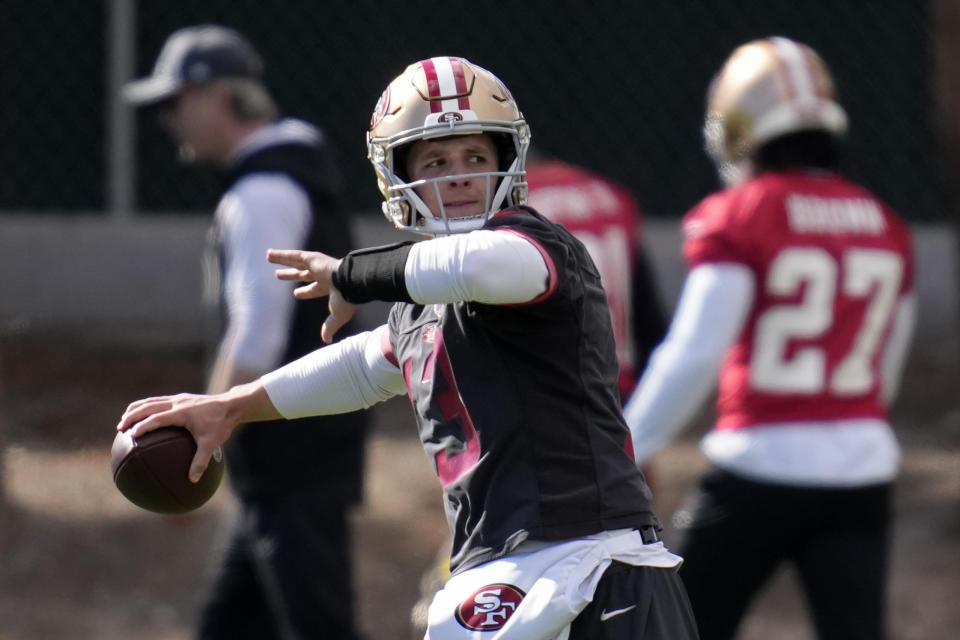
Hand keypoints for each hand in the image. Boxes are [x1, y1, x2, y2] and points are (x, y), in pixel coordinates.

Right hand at [117, 392, 238, 482]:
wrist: (232, 405)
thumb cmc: (221, 424)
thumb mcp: (212, 444)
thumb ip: (201, 461)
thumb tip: (192, 480)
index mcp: (181, 412)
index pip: (156, 418)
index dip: (143, 426)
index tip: (131, 435)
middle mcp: (177, 403)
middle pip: (148, 406)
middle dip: (132, 416)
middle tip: (120, 428)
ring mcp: (178, 399)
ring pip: (151, 401)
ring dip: (136, 409)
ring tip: (124, 420)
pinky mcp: (181, 398)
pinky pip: (159, 401)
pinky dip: (147, 407)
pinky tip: (143, 418)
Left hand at [268, 248, 355, 342]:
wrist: (351, 282)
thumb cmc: (346, 299)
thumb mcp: (337, 316)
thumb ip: (330, 327)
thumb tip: (327, 341)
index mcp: (330, 287)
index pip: (314, 289)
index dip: (305, 292)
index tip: (295, 294)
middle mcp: (323, 275)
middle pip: (303, 274)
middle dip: (291, 275)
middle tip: (278, 275)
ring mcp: (317, 265)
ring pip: (296, 261)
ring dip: (282, 260)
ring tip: (268, 257)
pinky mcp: (312, 258)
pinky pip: (294, 255)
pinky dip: (281, 255)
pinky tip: (269, 254)